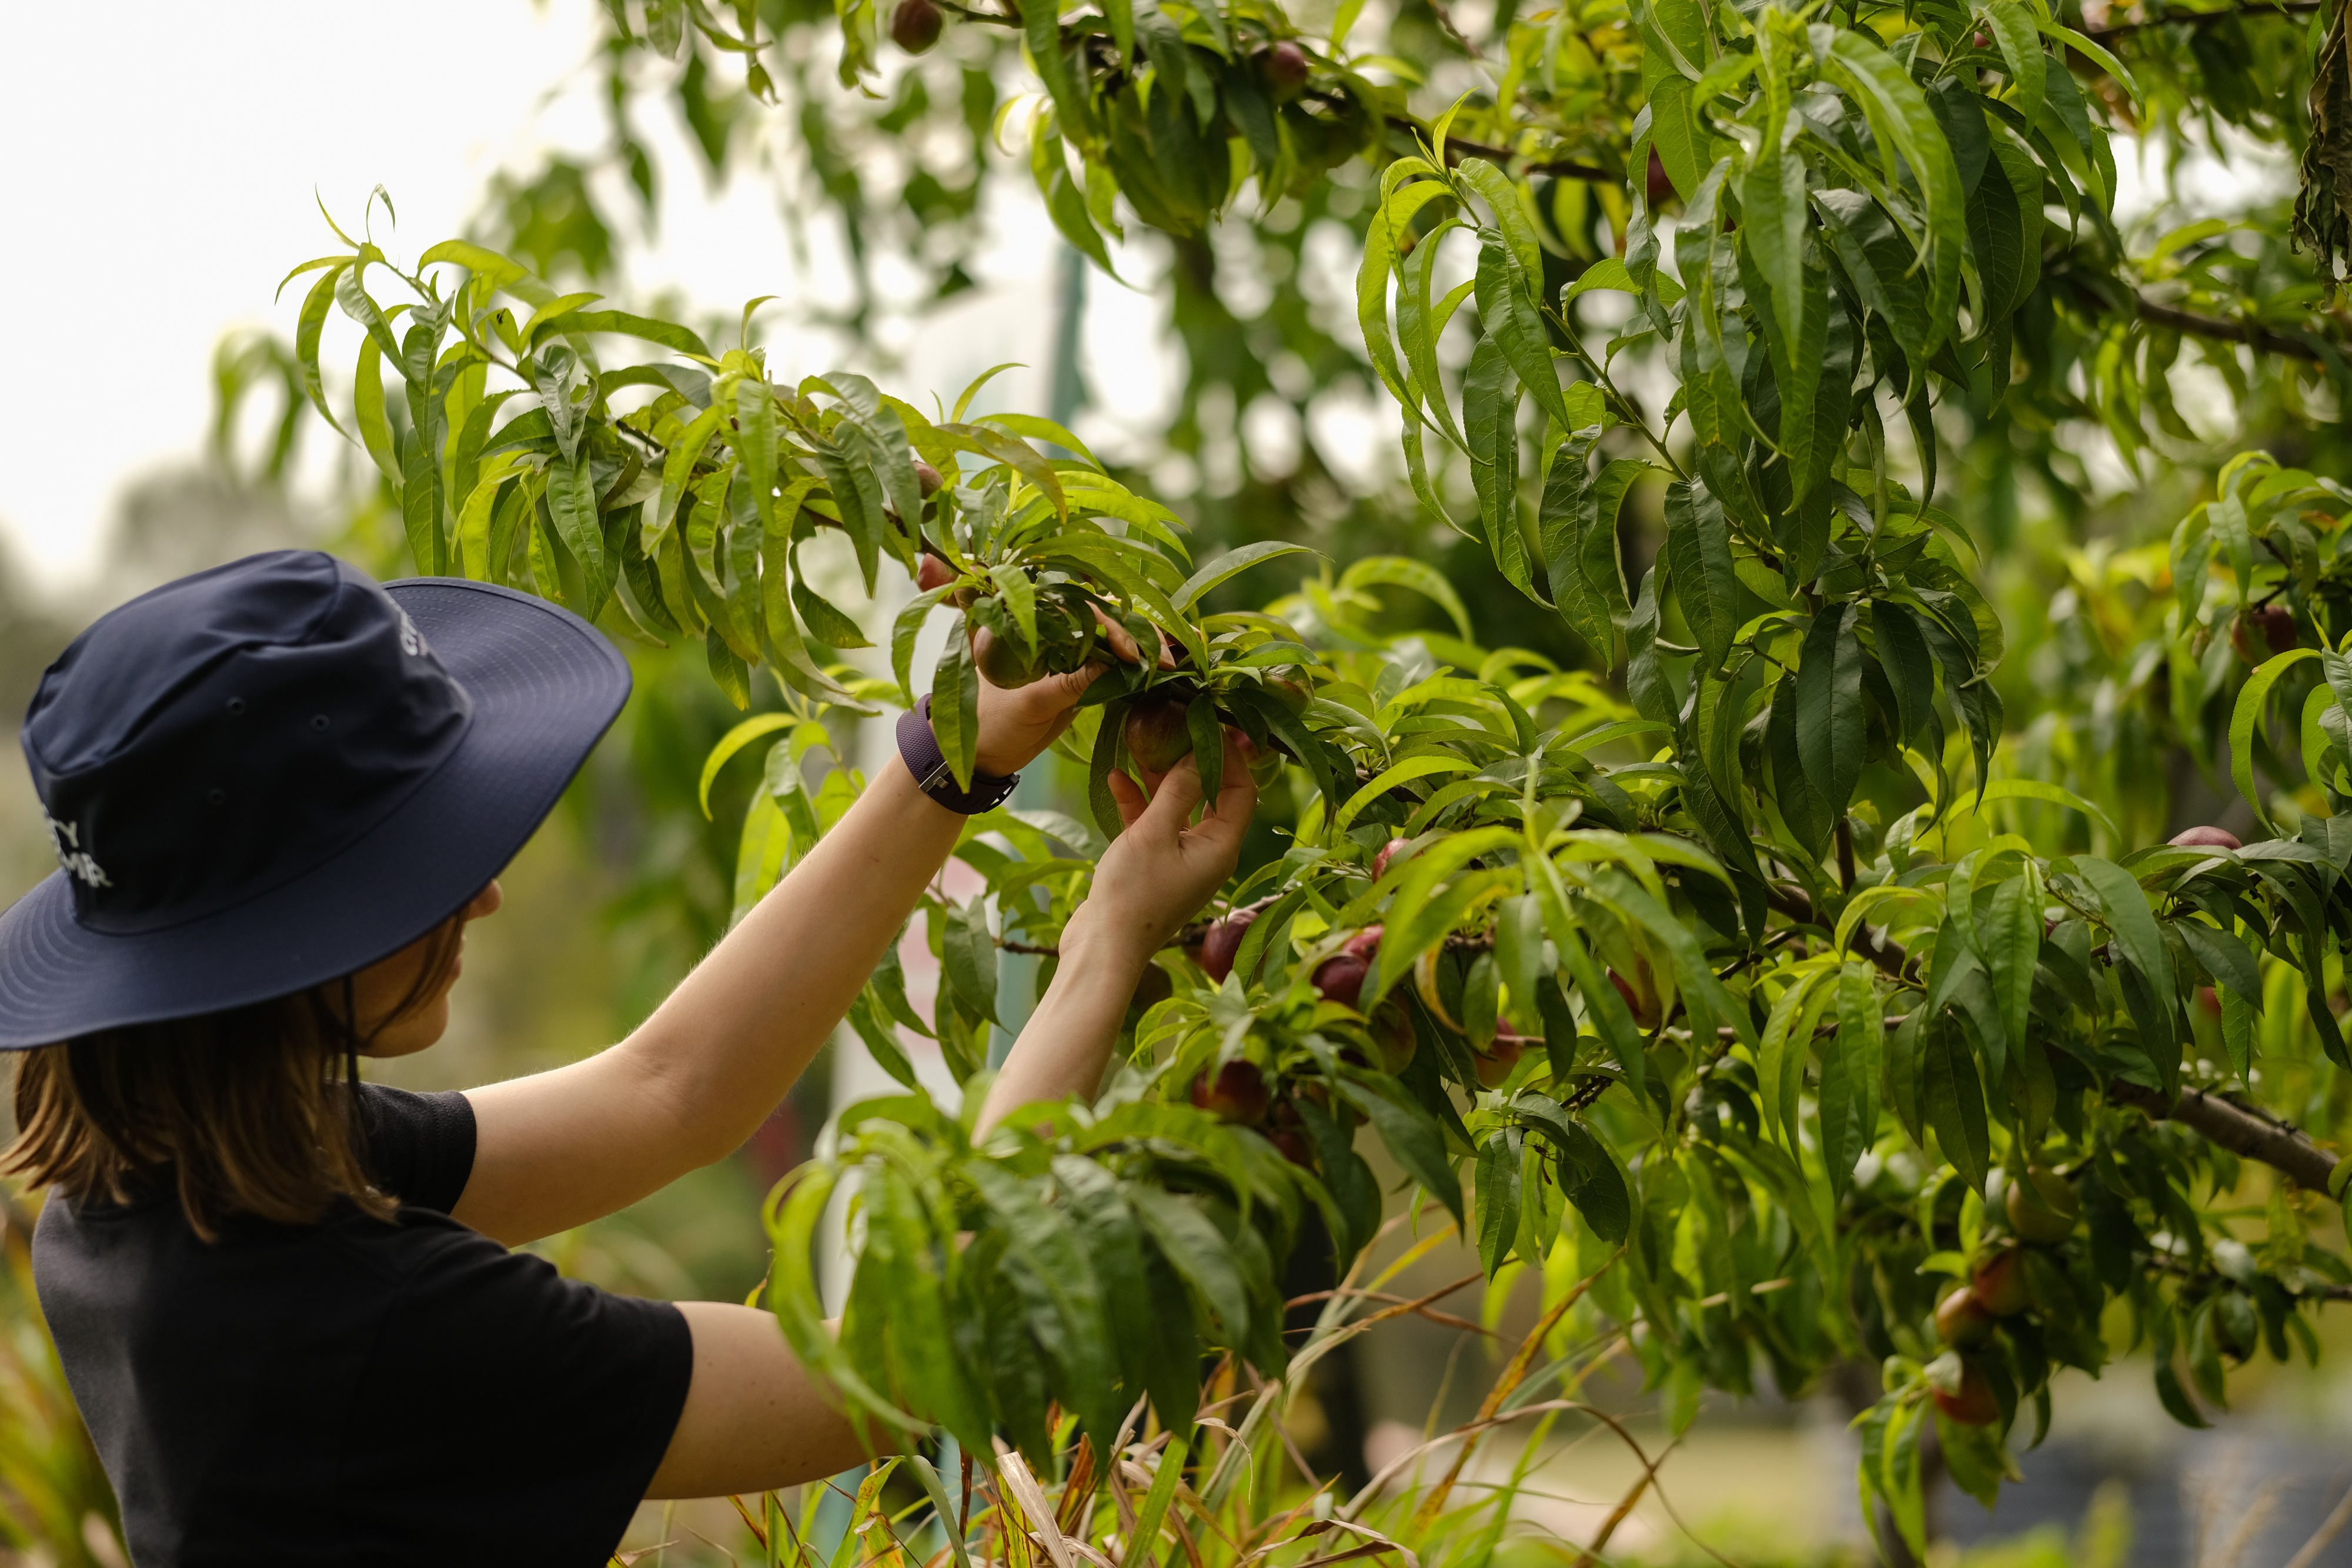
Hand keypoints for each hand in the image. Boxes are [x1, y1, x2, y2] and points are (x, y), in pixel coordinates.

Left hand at [969, 605, 1172, 776]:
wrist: (985, 755)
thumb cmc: (993, 725)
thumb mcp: (1031, 704)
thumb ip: (1070, 683)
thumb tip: (1115, 665)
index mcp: (1027, 623)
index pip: (1078, 610)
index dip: (1110, 628)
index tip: (1131, 654)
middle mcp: (1049, 625)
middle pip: (1103, 615)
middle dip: (1139, 629)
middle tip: (1169, 653)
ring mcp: (1068, 647)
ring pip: (1114, 633)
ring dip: (1147, 641)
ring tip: (1178, 652)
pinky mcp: (1080, 668)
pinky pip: (1114, 658)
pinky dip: (1139, 660)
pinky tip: (1167, 662)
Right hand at [1071, 728, 1257, 962]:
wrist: (1102, 948)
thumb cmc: (1133, 894)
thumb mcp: (1154, 832)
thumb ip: (1177, 790)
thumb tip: (1199, 752)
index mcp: (1221, 847)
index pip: (1242, 791)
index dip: (1232, 756)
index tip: (1213, 725)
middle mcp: (1207, 853)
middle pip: (1210, 795)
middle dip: (1192, 761)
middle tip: (1176, 726)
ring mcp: (1180, 860)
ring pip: (1178, 807)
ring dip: (1160, 778)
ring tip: (1140, 743)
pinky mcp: (1153, 865)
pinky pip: (1153, 825)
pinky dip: (1138, 803)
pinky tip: (1116, 779)